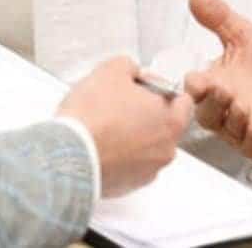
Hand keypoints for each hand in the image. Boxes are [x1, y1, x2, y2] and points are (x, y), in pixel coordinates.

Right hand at [56, 57, 192, 197]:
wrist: (68, 155)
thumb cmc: (92, 117)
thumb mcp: (111, 70)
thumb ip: (130, 67)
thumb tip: (132, 72)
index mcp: (172, 121)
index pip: (183, 101)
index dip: (161, 89)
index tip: (144, 87)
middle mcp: (166, 149)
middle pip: (165, 125)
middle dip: (146, 113)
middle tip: (120, 104)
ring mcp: (148, 171)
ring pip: (147, 147)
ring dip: (132, 136)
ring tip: (106, 126)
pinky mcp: (128, 185)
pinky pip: (130, 165)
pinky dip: (120, 156)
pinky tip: (101, 145)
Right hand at [184, 0, 251, 162]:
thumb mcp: (248, 40)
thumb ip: (221, 19)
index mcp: (214, 86)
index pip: (194, 87)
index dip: (193, 85)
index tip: (196, 78)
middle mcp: (222, 111)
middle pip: (205, 112)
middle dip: (212, 101)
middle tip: (221, 88)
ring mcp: (240, 131)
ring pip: (227, 129)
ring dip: (233, 117)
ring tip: (242, 104)